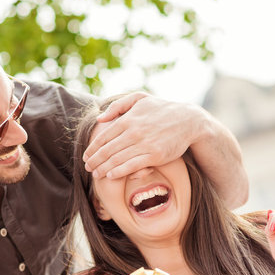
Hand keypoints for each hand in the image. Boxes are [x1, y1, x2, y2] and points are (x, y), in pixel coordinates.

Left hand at [83, 93, 199, 178]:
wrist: (188, 120)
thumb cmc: (162, 109)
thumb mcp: (139, 98)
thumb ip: (117, 106)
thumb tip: (99, 118)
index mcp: (127, 119)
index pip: (103, 137)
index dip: (92, 149)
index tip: (86, 156)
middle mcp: (133, 132)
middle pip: (107, 150)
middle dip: (94, 161)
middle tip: (88, 168)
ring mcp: (144, 145)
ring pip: (117, 160)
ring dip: (103, 169)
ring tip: (96, 174)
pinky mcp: (155, 156)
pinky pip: (132, 166)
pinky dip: (119, 172)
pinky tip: (111, 175)